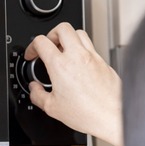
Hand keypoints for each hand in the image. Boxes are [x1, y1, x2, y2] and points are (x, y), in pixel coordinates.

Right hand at [24, 22, 122, 145]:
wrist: (112, 117)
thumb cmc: (87, 113)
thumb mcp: (52, 108)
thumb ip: (37, 95)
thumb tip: (34, 89)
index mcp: (60, 65)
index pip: (41, 41)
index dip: (32, 46)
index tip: (32, 55)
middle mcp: (77, 56)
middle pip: (62, 28)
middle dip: (51, 34)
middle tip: (48, 46)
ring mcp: (93, 57)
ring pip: (79, 33)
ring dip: (68, 38)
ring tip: (64, 51)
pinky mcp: (104, 62)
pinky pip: (91, 47)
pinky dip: (82, 50)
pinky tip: (79, 64)